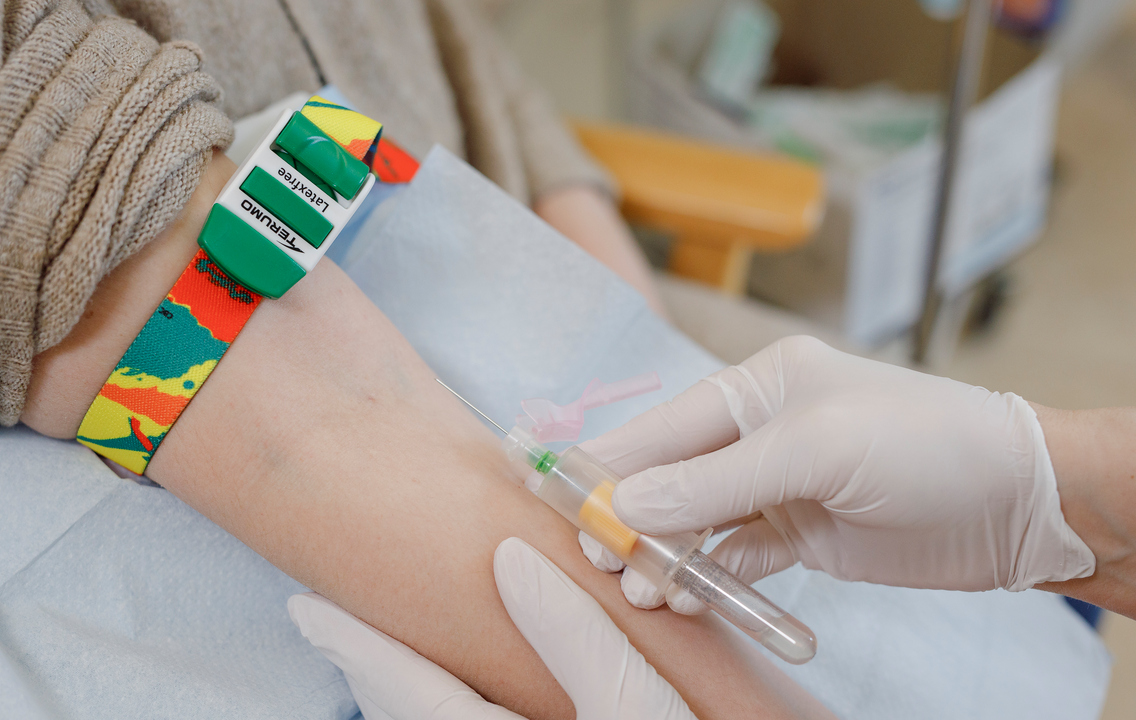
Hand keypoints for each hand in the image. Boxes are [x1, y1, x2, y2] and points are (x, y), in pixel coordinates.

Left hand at [288, 537, 694, 719]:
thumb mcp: (647, 713)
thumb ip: (580, 641)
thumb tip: (511, 562)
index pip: (417, 698)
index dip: (359, 650)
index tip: (306, 611)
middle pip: (418, 713)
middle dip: (375, 667)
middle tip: (332, 620)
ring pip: (451, 719)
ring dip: (415, 682)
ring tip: (388, 639)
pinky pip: (486, 719)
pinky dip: (462, 694)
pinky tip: (474, 668)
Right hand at [579, 335, 1094, 609]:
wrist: (1018, 503)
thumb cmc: (922, 445)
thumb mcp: (814, 450)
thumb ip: (713, 480)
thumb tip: (626, 504)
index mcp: (758, 386)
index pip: (664, 425)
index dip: (610, 462)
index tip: (556, 495)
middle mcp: (761, 432)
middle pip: (671, 476)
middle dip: (631, 516)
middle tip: (599, 558)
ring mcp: (779, 487)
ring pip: (697, 521)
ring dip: (665, 554)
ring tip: (642, 589)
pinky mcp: (800, 535)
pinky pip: (736, 556)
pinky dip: (707, 576)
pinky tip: (686, 595)